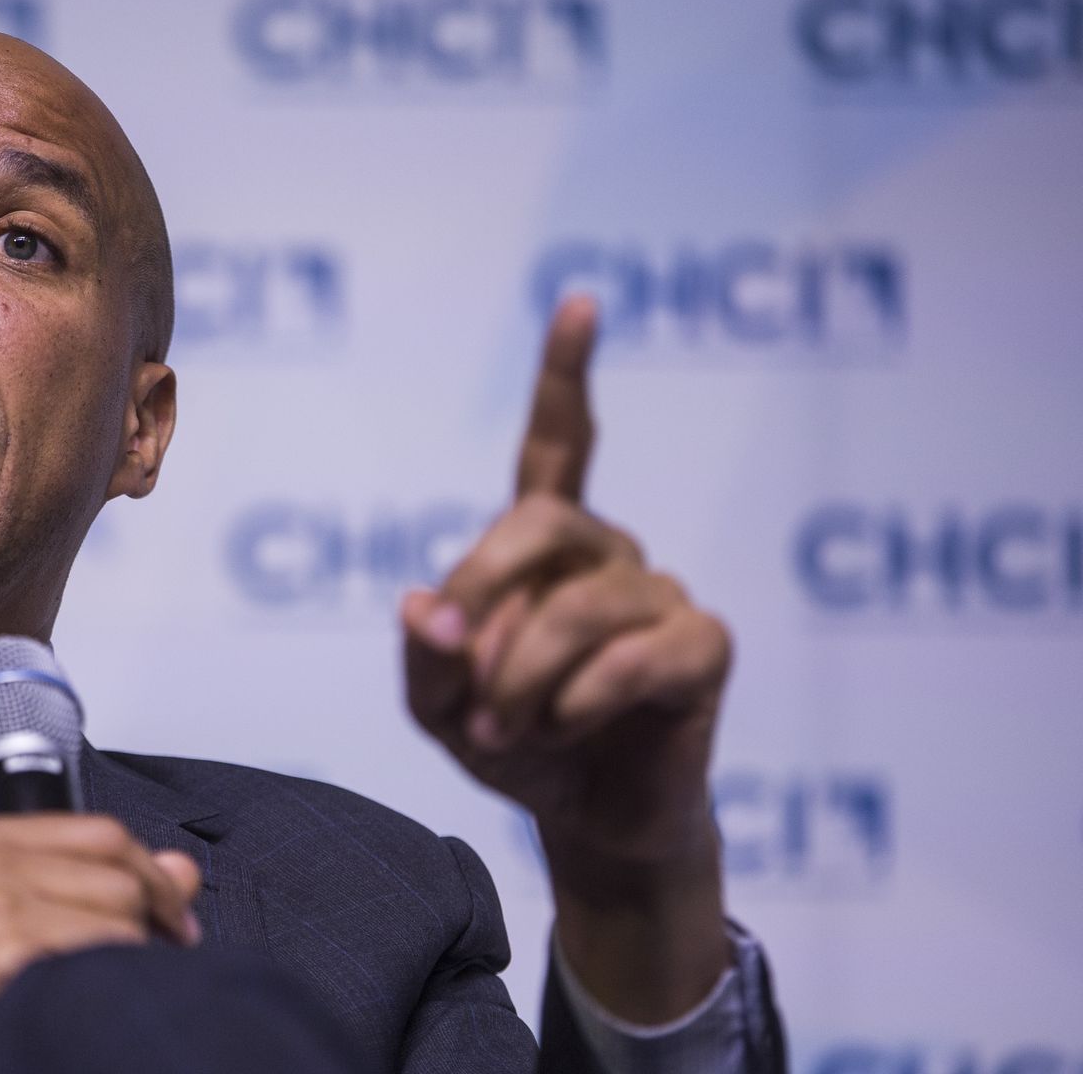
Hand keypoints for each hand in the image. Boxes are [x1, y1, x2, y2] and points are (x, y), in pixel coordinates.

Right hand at [0, 815, 201, 1073]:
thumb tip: (183, 869)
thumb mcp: (0, 916)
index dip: (151, 875)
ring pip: (121, 911)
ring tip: (93, 987)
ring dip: (128, 957)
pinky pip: (106, 954)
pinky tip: (80, 1002)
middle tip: (147, 961)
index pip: (100, 833)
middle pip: (117, 871)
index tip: (172, 915)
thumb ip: (88, 882)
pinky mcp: (3, 952)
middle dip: (148, 919)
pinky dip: (111, 982)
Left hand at [400, 296, 732, 1020]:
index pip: (557, 442)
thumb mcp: (439, 705)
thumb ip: (422, 655)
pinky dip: (580, 702)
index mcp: (544, 546)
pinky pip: (632, 656)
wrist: (587, 821)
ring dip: (523, 681)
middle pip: (540, 524)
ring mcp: (661, 592)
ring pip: (579, 607)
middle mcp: (608, 551)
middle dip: (484, 601)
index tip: (581, 300)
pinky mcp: (703, 645)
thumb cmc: (514, 743)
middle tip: (469, 687)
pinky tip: (572, 728)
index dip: (566, 374)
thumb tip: (417, 603)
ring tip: (509, 728)